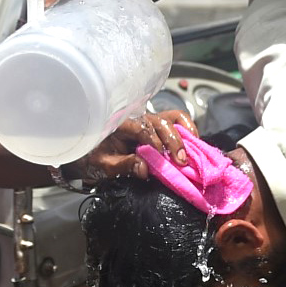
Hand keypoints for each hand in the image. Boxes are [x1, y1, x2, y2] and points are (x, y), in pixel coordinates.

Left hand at [78, 110, 195, 180]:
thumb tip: (145, 168)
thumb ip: (123, 165)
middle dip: (173, 141)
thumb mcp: (104, 166)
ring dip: (183, 134)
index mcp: (120, 124)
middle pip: (161, 122)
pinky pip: (177, 121)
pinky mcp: (159, 128)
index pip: (142, 128)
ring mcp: (150, 121)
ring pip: (172, 118)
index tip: (160, 160)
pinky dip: (188, 130)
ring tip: (188, 154)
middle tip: (180, 161)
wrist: (93, 156)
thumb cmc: (96, 159)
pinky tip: (192, 145)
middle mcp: (138, 118)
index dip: (154, 143)